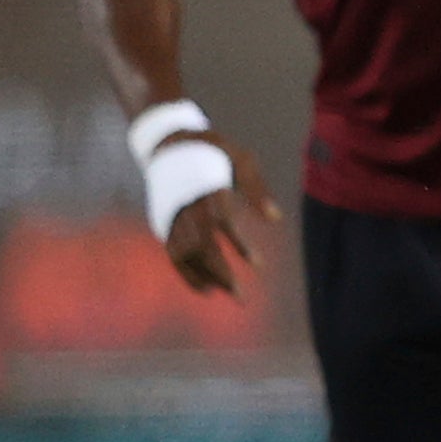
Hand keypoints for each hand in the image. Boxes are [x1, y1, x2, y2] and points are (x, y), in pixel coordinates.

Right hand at [160, 135, 279, 296]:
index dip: (240, 246)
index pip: (224, 224)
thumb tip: (275, 220)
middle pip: (202, 246)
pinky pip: (173, 253)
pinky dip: (186, 272)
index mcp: (208, 189)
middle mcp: (188, 206)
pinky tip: (205, 287)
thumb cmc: (215, 151)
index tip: (258, 266)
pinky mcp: (165, 222)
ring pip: (185, 253)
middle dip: (221, 273)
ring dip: (203, 276)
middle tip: (241, 297)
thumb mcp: (242, 160)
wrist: (170, 143)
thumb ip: (258, 189)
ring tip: (224, 293)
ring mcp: (173, 215)